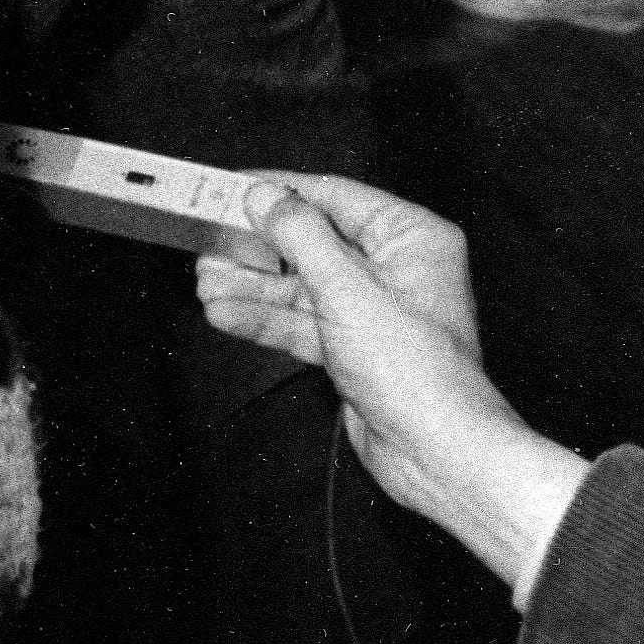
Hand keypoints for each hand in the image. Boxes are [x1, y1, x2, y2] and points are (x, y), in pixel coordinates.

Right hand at [197, 175, 589, 597]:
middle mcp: (393, 268)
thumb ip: (300, 235)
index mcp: (410, 238)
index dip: (278, 191)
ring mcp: (370, 310)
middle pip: (309, 242)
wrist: (435, 454)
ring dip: (251, 287)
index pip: (333, 195)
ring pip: (298, 285)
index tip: (231, 189)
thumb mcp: (348, 290)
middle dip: (255, 249)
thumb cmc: (418, 374)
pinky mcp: (351, 347)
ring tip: (207, 284)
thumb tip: (266, 196)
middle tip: (209, 245)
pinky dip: (263, 319)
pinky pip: (299, 321)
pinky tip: (226, 314)